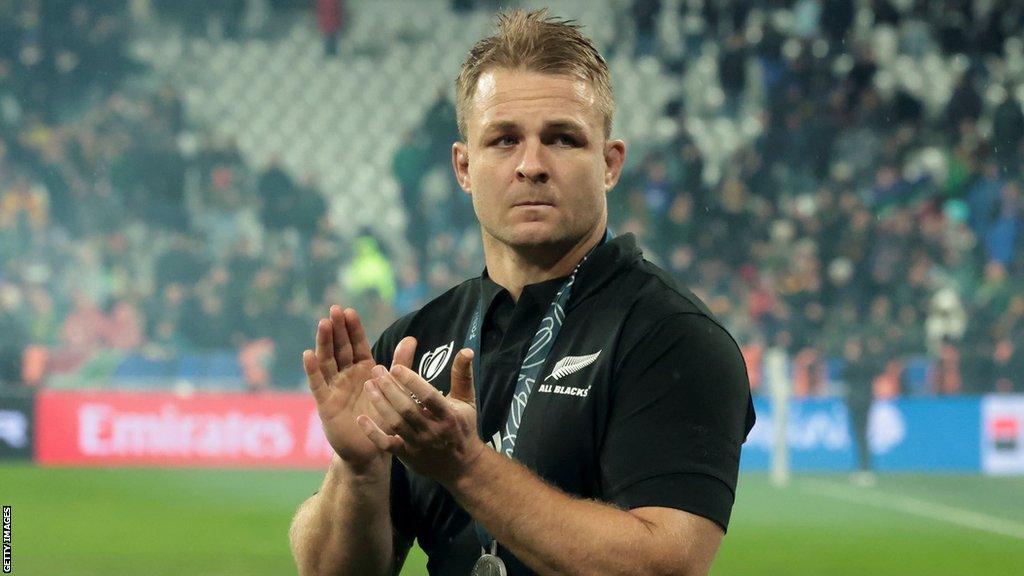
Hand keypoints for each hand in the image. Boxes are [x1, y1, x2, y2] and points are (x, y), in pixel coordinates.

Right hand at [303, 305, 414, 475]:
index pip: (357, 344)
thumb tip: (411, 338)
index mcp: (364, 370)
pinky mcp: (326, 404)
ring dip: (324, 343)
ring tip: (323, 324)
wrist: (371, 450)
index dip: (352, 329)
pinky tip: (308, 355)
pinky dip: (312, 370)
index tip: (349, 311)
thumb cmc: (383, 418)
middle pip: (340, 348)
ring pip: (327, 361)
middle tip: (334, 310)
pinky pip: (318, 385)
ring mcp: (334, 388)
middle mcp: (347, 376)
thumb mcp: (393, 388)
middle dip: (337, 329)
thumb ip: (400, 365)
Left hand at [356, 342, 485, 485]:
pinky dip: (373, 432)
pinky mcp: (406, 455)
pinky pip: (387, 444)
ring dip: (380, 403)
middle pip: (407, 408)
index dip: (411, 381)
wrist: (462, 467)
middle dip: (390, 388)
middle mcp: (433, 430)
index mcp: (448, 415)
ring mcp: (418, 444)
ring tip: (368, 385)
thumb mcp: (467, 401)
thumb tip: (466, 349)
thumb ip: (463, 375)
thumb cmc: (463, 427)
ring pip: (395, 423)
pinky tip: (361, 418)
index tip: (395, 367)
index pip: (428, 396)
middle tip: (377, 371)